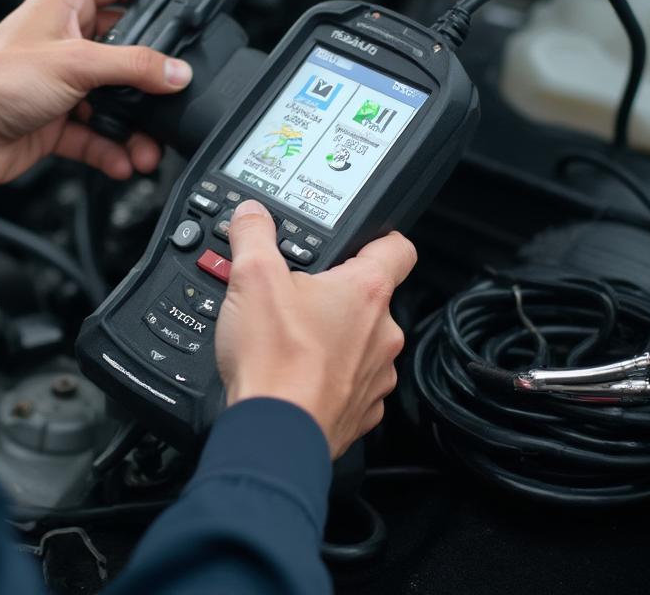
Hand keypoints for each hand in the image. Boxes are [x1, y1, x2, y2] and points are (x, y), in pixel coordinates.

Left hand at [0, 0, 191, 187]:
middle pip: (123, 49)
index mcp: (63, 7)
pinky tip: (124, 160)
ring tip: (150, 145)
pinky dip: (111, 148)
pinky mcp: (56, 121)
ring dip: (133, 124)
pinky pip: (95, 134)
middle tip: (172, 90)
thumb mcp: (75, 64)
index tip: (179, 3)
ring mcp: (61, 83)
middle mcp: (64, 41)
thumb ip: (132, 66)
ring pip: (112, 99)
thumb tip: (175, 70)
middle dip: (149, 75)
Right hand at [216, 201, 415, 456]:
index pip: (397, 247)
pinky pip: (352, 381)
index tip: (361, 238)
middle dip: (335, 293)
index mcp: (366, 291)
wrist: (274, 433)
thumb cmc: (275, 361)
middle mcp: (383, 332)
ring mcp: (376, 375)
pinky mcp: (362, 410)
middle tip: (295, 295)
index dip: (379, 236)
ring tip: (290, 337)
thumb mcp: (252, 277)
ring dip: (334, 336)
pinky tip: (296, 373)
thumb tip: (252, 215)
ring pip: (362, 341)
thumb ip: (253, 235)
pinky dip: (328, 376)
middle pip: (369, 296)